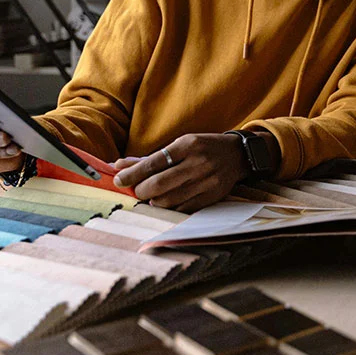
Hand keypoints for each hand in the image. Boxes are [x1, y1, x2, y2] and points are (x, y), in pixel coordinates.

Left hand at [112, 133, 246, 211]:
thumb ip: (149, 158)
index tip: (119, 180)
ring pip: (168, 200)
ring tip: (153, 195)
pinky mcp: (211, 197)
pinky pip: (182, 209)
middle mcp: (198, 163)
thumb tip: (118, 166)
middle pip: (158, 184)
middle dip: (141, 190)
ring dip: (154, 200)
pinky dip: (169, 208)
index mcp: (188, 145)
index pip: (153, 163)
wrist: (237, 155)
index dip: (132, 174)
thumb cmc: (202, 148)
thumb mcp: (179, 145)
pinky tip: (168, 200)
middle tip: (137, 190)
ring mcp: (206, 181)